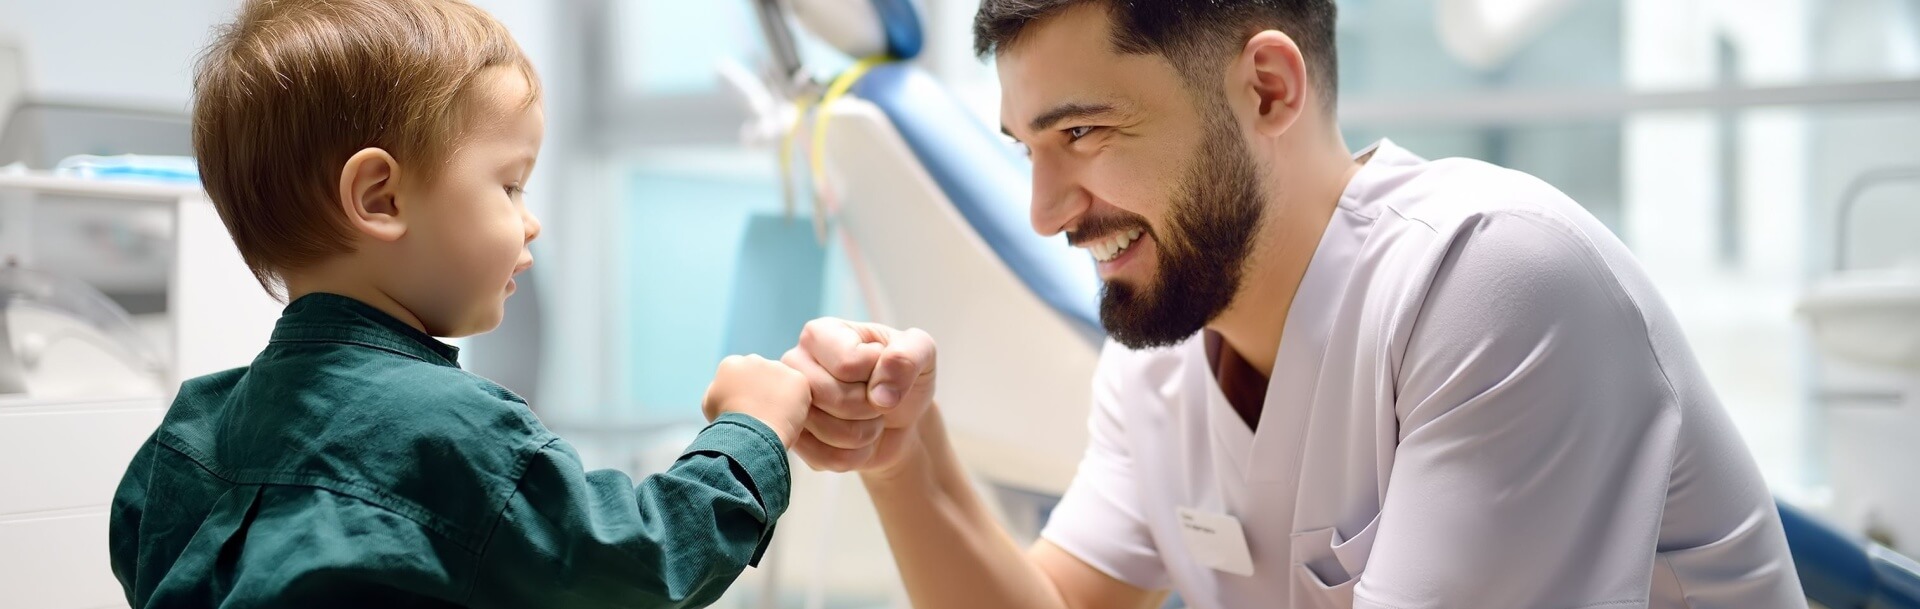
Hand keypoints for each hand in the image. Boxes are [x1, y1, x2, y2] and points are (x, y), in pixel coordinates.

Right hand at [702, 354, 810, 446]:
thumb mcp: (710, 405)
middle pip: (763, 375)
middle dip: (765, 391)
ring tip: (776, 420)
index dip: (746, 393)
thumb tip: (729, 390)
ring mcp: (777, 367)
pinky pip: (800, 392)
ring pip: (783, 381)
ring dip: (782, 396)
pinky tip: (789, 419)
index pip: (742, 375)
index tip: (747, 410)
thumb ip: (720, 390)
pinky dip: (798, 405)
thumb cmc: (727, 425)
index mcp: (731, 364)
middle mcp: (754, 359)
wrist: (750, 434)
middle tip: (764, 415)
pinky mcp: (798, 379)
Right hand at [781, 318, 935, 476]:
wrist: (899, 419)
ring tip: (870, 419)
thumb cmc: (903, 377)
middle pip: (832, 397)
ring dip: (866, 433)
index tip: (883, 372)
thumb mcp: (922, 352)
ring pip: (829, 432)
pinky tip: (859, 441)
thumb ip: (909, 355)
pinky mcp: (795, 442)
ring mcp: (789, 406)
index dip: (878, 376)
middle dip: (870, 407)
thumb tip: (881, 393)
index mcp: (819, 334)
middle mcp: (793, 367)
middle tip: (878, 401)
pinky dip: (857, 456)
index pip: (848, 363)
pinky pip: (827, 459)